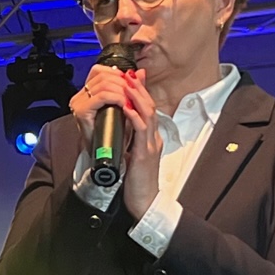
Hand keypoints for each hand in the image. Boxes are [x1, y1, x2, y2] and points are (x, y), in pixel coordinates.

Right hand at [69, 61, 133, 146]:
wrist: (108, 155)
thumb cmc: (114, 133)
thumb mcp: (124, 106)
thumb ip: (130, 88)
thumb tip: (140, 72)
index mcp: (86, 93)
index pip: (99, 71)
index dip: (116, 73)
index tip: (130, 83)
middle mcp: (80, 96)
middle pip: (102, 76)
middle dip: (122, 82)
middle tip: (134, 91)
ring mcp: (79, 103)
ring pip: (104, 84)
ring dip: (122, 90)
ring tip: (131, 99)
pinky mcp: (82, 111)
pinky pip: (102, 96)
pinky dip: (117, 98)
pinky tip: (125, 104)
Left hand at [115, 71, 163, 220]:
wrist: (144, 202)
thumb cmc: (136, 181)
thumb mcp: (132, 155)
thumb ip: (129, 140)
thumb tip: (120, 127)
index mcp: (150, 138)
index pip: (147, 109)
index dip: (141, 92)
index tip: (132, 78)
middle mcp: (154, 138)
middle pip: (150, 106)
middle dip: (140, 88)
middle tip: (130, 73)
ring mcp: (151, 145)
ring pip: (148, 114)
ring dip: (137, 96)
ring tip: (128, 82)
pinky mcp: (146, 154)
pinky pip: (142, 130)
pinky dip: (135, 116)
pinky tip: (127, 107)